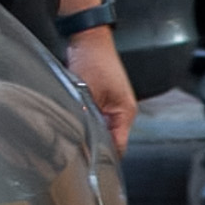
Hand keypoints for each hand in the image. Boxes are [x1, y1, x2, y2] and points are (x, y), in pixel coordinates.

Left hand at [67, 26, 136, 153]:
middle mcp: (125, 112)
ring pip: (105, 129)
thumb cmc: (93, 61)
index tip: (90, 164)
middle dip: (96, 144)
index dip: (104, 157)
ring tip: (77, 134)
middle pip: (112, 139)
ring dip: (92, 131)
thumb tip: (80, 138)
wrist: (90, 39)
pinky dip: (91, 120)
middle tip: (78, 150)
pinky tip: (79, 119)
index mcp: (126, 113)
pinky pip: (100, 118)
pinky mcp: (107, 99)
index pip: (119, 146)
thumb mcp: (86, 94)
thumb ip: (87, 118)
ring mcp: (116, 105)